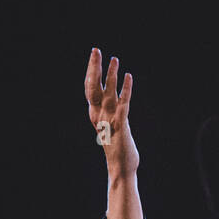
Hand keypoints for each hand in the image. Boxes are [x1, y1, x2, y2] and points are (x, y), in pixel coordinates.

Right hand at [85, 47, 139, 174]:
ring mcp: (109, 120)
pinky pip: (123, 104)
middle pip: (93, 87)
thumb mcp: (109, 126)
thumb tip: (111, 100)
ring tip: (114, 59)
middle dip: (95, 67)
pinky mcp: (121, 126)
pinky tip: (129, 77)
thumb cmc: (117, 147)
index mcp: (94, 114)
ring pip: (108, 93)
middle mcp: (99, 115)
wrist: (120, 168)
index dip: (91, 71)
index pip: (89, 88)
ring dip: (111, 75)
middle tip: (96, 50)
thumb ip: (108, 112)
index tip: (94, 55)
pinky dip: (126, 90)